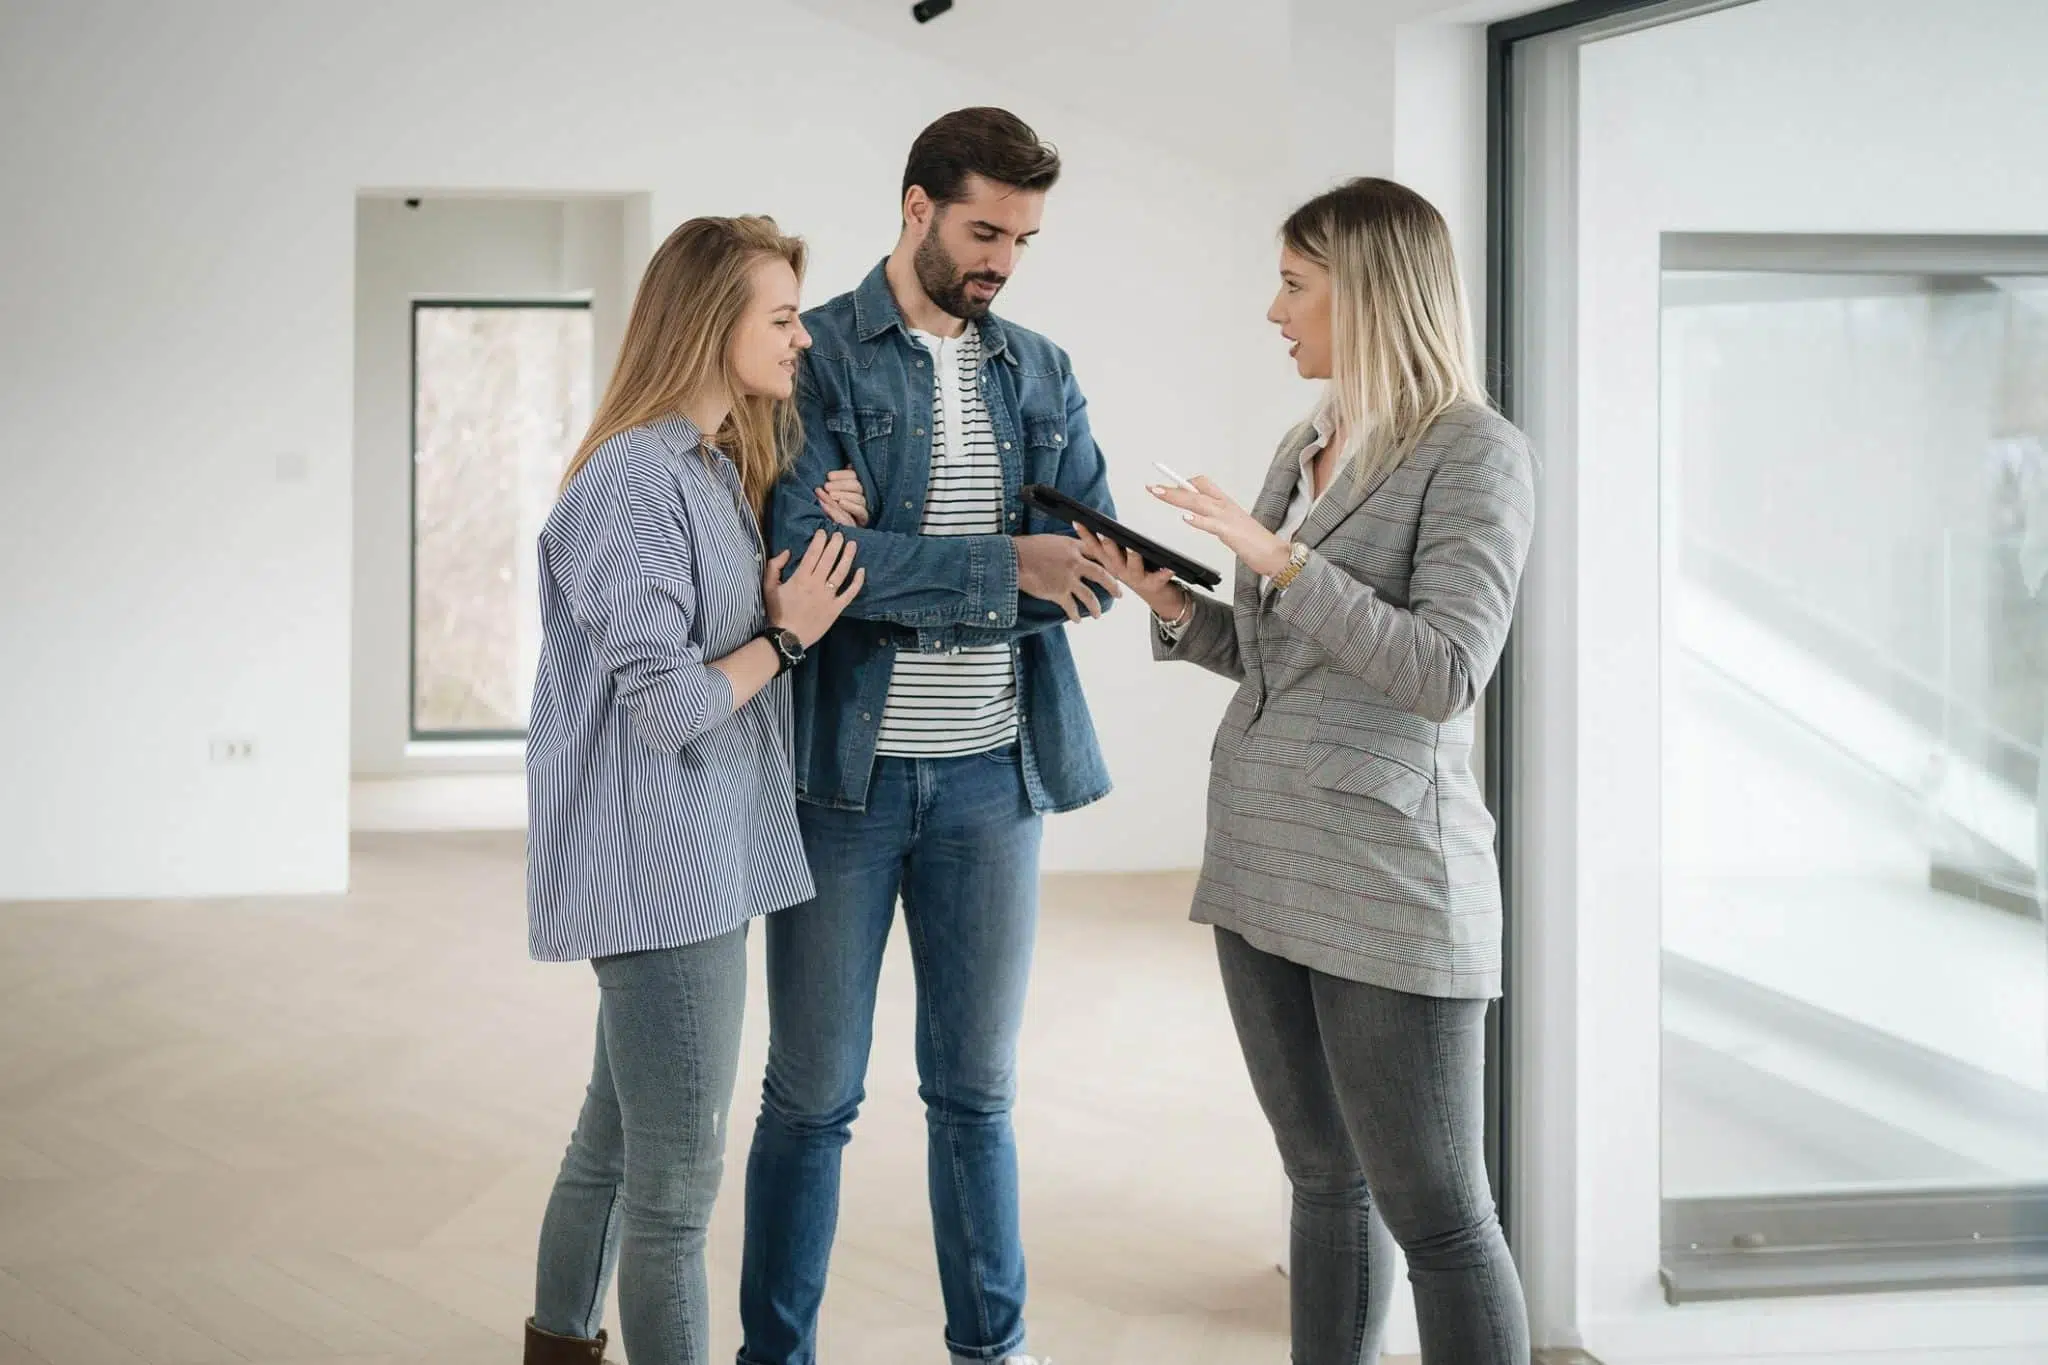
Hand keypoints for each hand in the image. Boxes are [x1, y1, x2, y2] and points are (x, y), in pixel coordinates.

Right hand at [764, 530, 864, 646]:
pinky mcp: (836, 608)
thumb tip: (788, 552)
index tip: (823, 532)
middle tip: (840, 534)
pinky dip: (857, 582)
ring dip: (848, 557)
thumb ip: (775, 567)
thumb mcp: (769, 587)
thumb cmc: (777, 612)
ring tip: (852, 545)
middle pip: (829, 559)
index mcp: (801, 578)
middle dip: (836, 544)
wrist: (787, 638)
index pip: (813, 553)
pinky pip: (850, 593)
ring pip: (841, 572)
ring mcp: (828, 597)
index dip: (820, 540)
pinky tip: (862, 570)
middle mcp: (817, 584)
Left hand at [817, 468, 868, 526]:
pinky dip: (850, 506)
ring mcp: (865, 506)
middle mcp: (863, 494)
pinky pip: (861, 511)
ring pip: (858, 498)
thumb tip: (846, 464)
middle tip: (827, 487)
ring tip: (831, 495)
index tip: (828, 476)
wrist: (839, 527)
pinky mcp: (864, 518)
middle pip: (856, 486)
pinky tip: (840, 503)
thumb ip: (837, 480)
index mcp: (857, 484)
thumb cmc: (834, 506)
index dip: (841, 475)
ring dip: (844, 495)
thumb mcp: (833, 491)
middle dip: (841, 485)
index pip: (853, 475)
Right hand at [1014, 533, 1123, 621]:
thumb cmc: (1029, 547)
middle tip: (1120, 594)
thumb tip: (1072, 552)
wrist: (1014, 559)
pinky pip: (1071, 607)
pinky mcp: (1058, 592)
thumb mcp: (1052, 540)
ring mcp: (1068, 579)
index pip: (1098, 553)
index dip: (1109, 561)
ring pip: (1090, 596)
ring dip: (1096, 607)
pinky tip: (1077, 620)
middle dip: (1114, 586)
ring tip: (1098, 615)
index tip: (1117, 568)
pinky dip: (1075, 615)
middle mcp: (1075, 562)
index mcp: (1074, 546)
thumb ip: (1066, 547)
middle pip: (1102, 575)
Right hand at [1073, 525, 1185, 621]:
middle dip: (1108, 545)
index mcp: (1110, 563)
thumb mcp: (1119, 560)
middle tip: (1105, 534)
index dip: (1086, 535)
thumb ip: (1109, 546)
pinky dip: (1165, 573)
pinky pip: (1159, 578)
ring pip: (1132, 567)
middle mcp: (1119, 571)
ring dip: (1132, 557)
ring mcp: (1135, 578)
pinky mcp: (1152, 585)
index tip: (1078, 521)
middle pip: (1111, 556)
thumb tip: (1094, 522)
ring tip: (1133, 547)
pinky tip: (1170, 566)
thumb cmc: (1139, 571)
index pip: (1094, 546)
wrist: (1158, 596)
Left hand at [1147, 475, 1289, 578]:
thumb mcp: (1230, 526)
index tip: (1163, 483)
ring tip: (1159, 493)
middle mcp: (1225, 506)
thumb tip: (1194, 513)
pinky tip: (1186, 517)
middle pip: (1194, 492)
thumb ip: (1213, 518)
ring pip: (1198, 502)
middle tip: (1151, 487)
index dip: (1182, 483)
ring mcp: (1228, 518)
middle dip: (1171, 488)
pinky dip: (1198, 519)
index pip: (1201, 484)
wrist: (1275, 554)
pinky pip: (1212, 524)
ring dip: (1176, 497)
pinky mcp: (1232, 533)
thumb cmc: (1254, 543)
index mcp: (1225, 504)